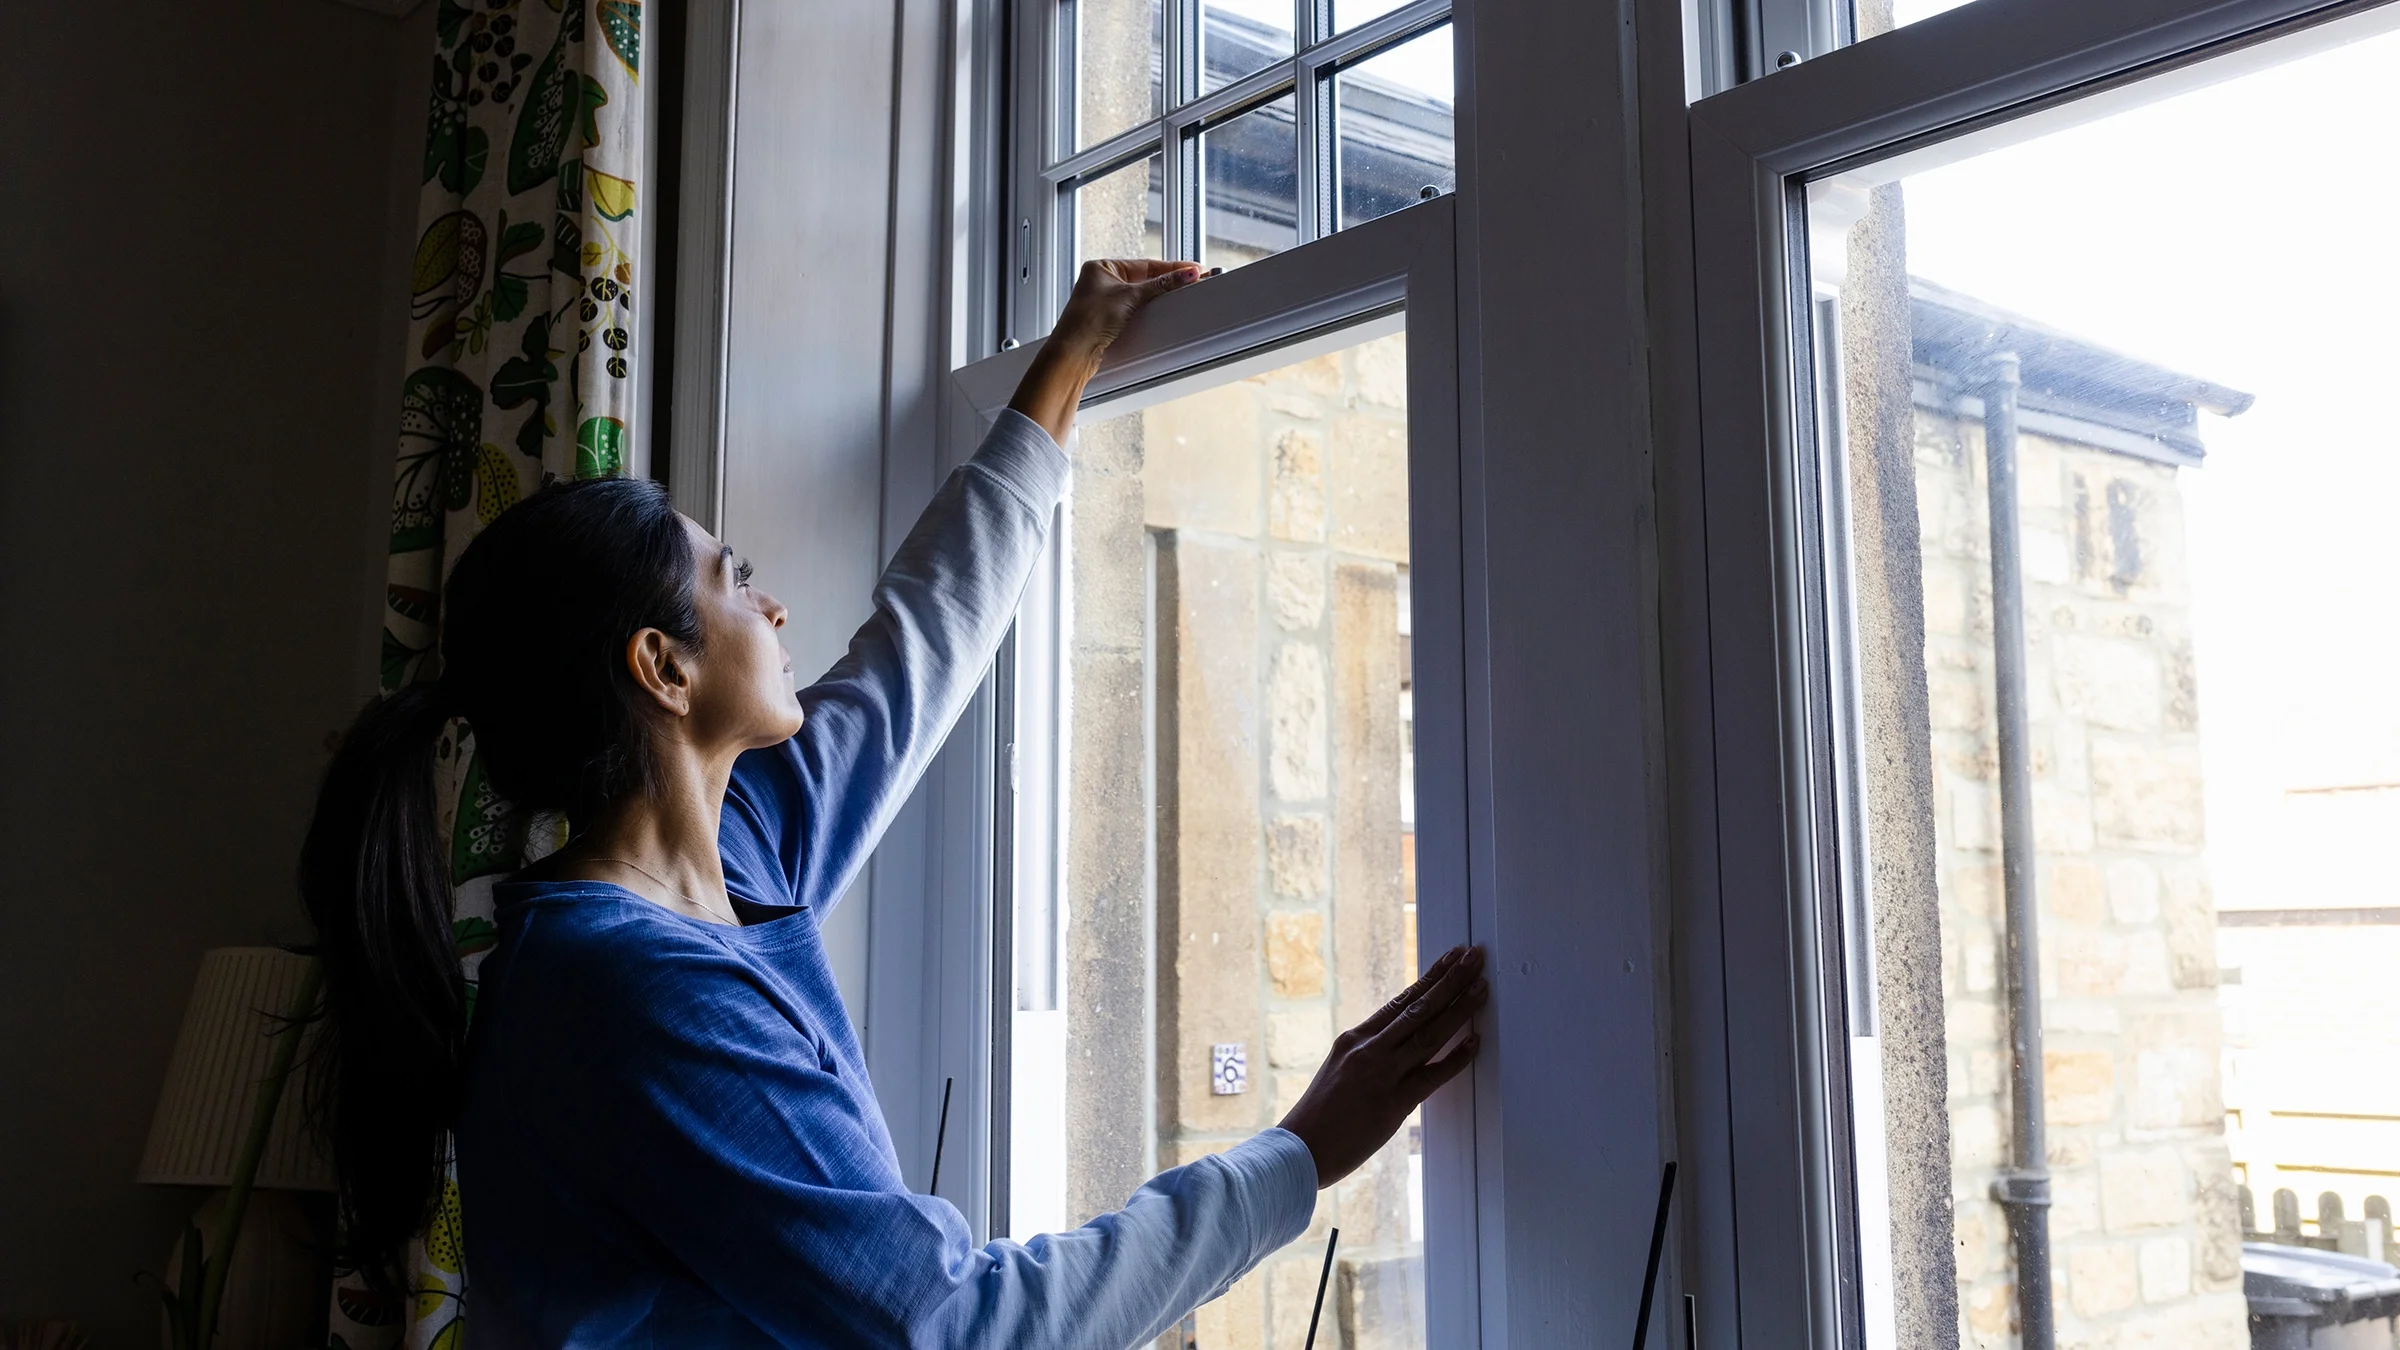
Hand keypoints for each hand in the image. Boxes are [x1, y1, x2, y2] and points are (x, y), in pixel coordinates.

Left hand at [1008, 259, 1205, 444]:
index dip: (1170, 268)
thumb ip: (1160, 285)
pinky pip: (1135, 310)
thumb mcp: (1130, 296)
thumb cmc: (1088, 320)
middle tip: (1191, 282)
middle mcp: (1102, 282)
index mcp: (1102, 267)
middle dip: (1167, 281)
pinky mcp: (1109, 320)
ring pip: (1140, 295)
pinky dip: (1148, 310)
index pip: (1145, 264)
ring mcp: (1105, 302)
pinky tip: (1160, 310)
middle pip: (1144, 279)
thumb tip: (1184, 275)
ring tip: (1179, 294)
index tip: (1191, 269)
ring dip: (1158, 297)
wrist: (1074, 352)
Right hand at [1277, 946, 1486, 1186]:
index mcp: (1354, 1039)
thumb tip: (1398, 1047)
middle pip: (1418, 1007)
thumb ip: (1368, 1056)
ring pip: (1429, 1033)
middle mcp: (1368, 1049)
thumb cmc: (1317, 1118)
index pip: (1400, 1001)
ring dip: (1459, 1007)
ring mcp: (1381, 1074)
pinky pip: (1432, 1075)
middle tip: (1474, 955)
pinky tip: (1476, 1041)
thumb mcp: (1338, 1071)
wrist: (1299, 1150)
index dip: (1429, 977)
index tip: (1450, 958)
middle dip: (1450, 979)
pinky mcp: (1393, 1103)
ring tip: (1482, 985)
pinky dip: (1457, 1058)